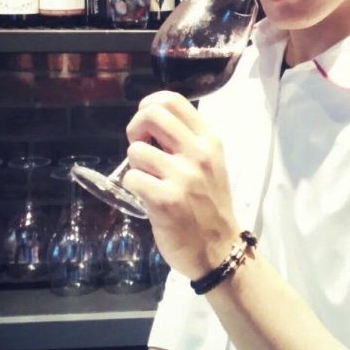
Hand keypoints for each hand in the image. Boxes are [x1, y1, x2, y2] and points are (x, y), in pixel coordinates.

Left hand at [123, 91, 239, 279]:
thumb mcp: (210, 164)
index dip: (149, 106)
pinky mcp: (166, 200)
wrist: (218, 249)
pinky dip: (133, 187)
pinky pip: (131, 178)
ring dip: (135, 166)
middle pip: (152, 115)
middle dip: (135, 128)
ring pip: (136, 151)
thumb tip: (150, 123)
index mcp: (209, 141)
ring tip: (149, 180)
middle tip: (140, 147)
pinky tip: (147, 196)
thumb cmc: (210, 205)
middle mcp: (198, 154)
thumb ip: (187, 141)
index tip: (147, 126)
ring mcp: (183, 177)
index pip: (173, 101)